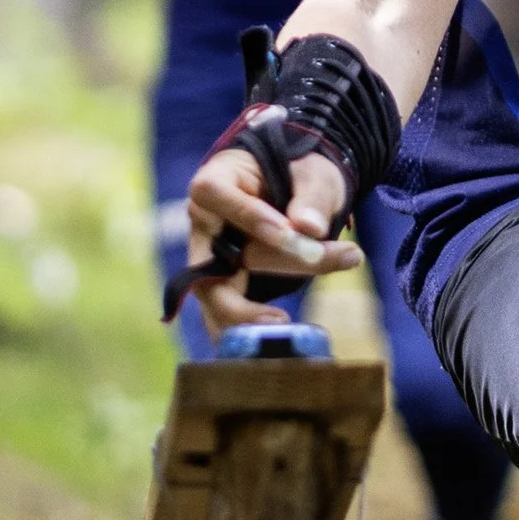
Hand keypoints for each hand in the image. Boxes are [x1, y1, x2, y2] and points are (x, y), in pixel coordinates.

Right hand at [177, 141, 362, 331]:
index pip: (216, 195)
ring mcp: (211, 260)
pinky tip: (269, 346)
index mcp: (216, 183)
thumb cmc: (301, 173)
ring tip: (286, 328)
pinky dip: (246, 331)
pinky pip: (227, 315)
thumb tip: (310, 229)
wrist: (300, 188)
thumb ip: (312, 198)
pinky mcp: (227, 286)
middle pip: (212, 259)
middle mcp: (205, 225)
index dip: (248, 215)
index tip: (288, 231)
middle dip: (262, 272)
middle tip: (303, 285)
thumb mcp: (313, 174)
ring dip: (249, 315)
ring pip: (216, 295)